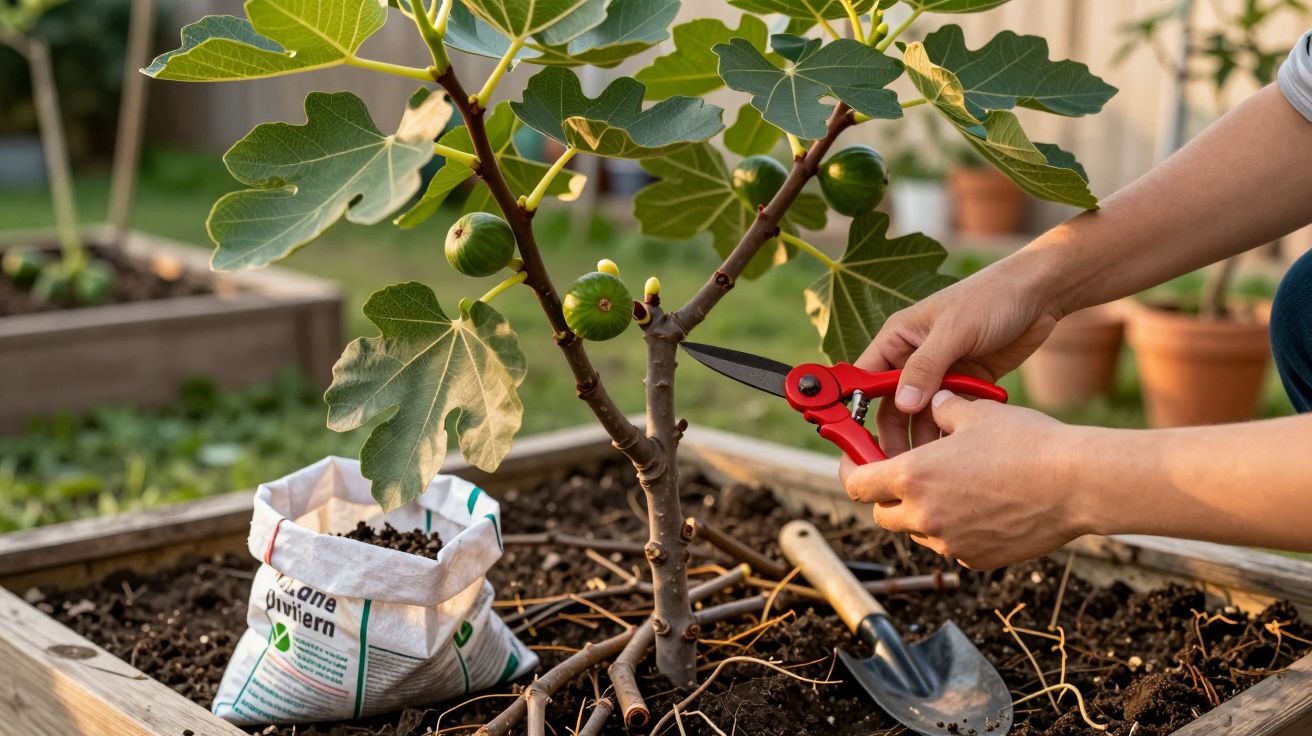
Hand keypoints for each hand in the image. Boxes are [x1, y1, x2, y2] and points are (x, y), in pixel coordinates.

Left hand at [839, 390, 1094, 569]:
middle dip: (887, 495)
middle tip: (907, 473)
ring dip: (923, 512)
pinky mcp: (977, 559)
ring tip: (954, 485)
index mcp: (914, 477)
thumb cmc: (1027, 443)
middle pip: (882, 514)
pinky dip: (954, 529)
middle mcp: (924, 516)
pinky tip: (982, 505)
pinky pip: (951, 545)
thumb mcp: (976, 413)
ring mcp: (950, 543)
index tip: (858, 462)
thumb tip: (932, 401)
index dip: (853, 471)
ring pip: (917, 531)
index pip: (857, 485)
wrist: (1078, 484)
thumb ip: (943, 408)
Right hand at [858, 256, 1062, 455]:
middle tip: (897, 464)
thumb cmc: (991, 297)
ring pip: (921, 415)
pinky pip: (950, 414)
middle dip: (893, 433)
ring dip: (924, 437)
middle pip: (891, 405)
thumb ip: (926, 367)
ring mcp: (940, 373)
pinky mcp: (966, 384)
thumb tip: (902, 405)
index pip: (865, 377)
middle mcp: (913, 358)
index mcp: (898, 338)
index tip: (855, 437)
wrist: (1040, 294)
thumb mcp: (954, 330)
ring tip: (929, 464)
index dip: (856, 407)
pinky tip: (956, 448)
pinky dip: (951, 429)